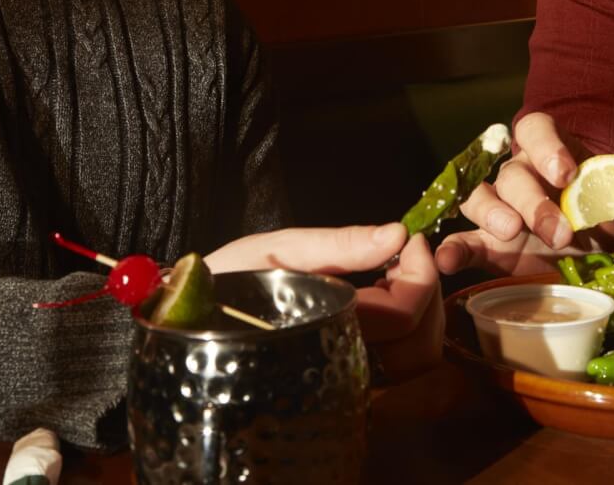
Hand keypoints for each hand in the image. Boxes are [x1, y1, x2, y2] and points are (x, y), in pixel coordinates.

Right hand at [206, 223, 441, 381]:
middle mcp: (341, 366)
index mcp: (326, 331)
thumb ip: (339, 243)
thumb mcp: (274, 248)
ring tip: (398, 275)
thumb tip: (396, 234)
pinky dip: (409, 330)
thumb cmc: (226, 283)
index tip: (409, 239)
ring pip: (417, 363)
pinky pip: (398, 366)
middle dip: (429, 295)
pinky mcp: (344, 380)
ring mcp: (346, 380)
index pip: (405, 314)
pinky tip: (386, 296)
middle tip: (408, 255)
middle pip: (424, 348)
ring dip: (423, 314)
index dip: (421, 273)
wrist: (184, 320)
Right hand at [433, 111, 613, 274]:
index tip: (568, 173)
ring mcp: (499, 207)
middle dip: (534, 201)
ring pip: (479, 196)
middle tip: (559, 231)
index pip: (535, 129)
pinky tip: (446, 261)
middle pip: (513, 173)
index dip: (548, 147)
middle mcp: (519, 172)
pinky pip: (462, 239)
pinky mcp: (486, 243)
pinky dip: (451, 249)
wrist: (588, 244)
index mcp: (550, 150)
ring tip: (511, 233)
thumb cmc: (603, 211)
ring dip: (491, 212)